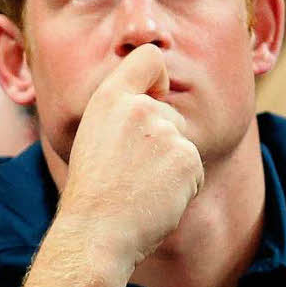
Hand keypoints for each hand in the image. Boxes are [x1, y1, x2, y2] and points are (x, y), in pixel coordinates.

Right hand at [57, 44, 203, 268]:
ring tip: (139, 186)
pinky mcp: (187, 157)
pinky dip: (182, 186)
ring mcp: (165, 132)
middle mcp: (138, 107)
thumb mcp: (94, 136)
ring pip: (182, 143)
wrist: (95, 229)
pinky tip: (155, 197)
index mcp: (108, 99)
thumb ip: (123, 114)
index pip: (149, 57)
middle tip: (130, 169)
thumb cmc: (90, 190)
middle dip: (161, 139)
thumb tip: (156, 103)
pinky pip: (195, 168)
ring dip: (170, 166)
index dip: (157, 78)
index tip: (149, 99)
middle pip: (170, 112)